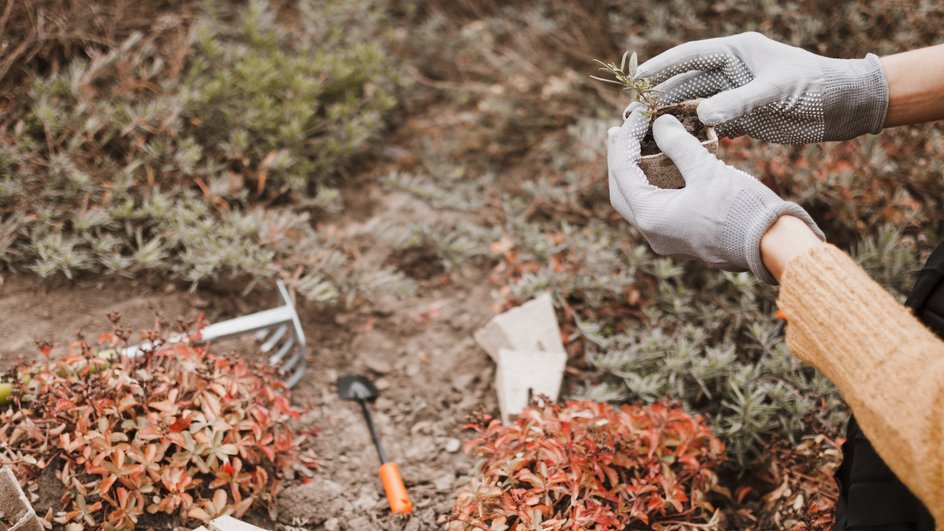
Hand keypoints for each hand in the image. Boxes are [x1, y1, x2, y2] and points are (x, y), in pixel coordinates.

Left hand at [607, 108, 824, 283]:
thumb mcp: (707, 170)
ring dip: (636, 173)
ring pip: (639, 201)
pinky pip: (657, 208)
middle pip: (621, 190)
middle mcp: (652, 232)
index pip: (622, 171)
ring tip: (638, 145)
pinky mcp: (681, 238)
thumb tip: (660, 122)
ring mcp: (666, 238)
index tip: (638, 113)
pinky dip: (654, 185)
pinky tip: (661, 167)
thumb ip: (678, 145)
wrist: (772, 246)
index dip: (625, 138)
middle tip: (622, 130)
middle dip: (620, 158)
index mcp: (651, 216)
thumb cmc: (741, 208)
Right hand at [630, 32, 887, 143]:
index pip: (690, 56)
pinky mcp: (740, 118)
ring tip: (644, 133)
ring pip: (693, 107)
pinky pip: (708, 126)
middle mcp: (730, 72)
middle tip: (631, 115)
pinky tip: (672, 147)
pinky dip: (691, 135)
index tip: (637, 80)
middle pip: (685, 84)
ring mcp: (734, 96)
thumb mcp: (777, 91)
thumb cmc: (816, 87)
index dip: (662, 67)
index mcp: (736, 52)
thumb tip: (702, 115)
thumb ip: (739, 102)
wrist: (845, 107)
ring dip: (670, 119)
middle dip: (658, 99)